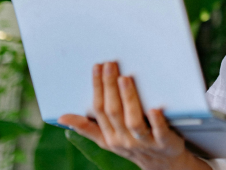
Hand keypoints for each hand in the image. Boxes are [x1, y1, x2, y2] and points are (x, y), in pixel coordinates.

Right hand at [58, 62, 205, 169]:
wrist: (162, 164)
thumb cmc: (132, 145)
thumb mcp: (107, 139)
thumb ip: (87, 127)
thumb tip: (62, 117)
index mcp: (109, 136)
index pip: (99, 109)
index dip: (97, 87)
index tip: (97, 67)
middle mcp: (124, 139)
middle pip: (113, 111)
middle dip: (110, 87)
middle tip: (110, 65)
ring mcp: (144, 142)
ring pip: (133, 121)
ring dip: (129, 99)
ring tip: (125, 79)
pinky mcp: (164, 143)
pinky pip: (159, 132)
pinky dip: (157, 121)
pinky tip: (155, 108)